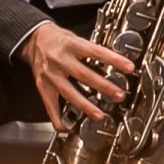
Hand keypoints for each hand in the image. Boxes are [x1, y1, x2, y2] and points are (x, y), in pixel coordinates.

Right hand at [19, 24, 134, 123]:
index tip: (129, 68)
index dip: (114, 60)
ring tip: (99, 115)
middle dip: (103, 86)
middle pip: (83, 75)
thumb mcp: (78, 37)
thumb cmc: (60, 38)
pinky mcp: (41, 84)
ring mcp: (49, 74)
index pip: (96, 52)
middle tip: (119, 95)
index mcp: (71, 44)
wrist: (34, 39)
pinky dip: (56, 116)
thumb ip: (94, 50)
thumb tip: (118, 61)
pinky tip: (65, 126)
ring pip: (68, 92)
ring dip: (85, 105)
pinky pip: (49, 103)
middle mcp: (59, 59)